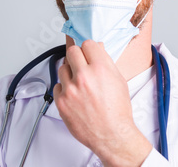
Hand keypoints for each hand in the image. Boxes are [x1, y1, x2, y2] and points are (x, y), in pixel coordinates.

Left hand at [53, 40, 151, 166]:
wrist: (112, 135)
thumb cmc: (117, 111)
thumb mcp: (118, 80)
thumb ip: (106, 62)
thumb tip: (97, 48)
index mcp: (100, 68)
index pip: (87, 43)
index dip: (89, 48)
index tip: (88, 52)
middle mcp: (84, 76)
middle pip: (72, 51)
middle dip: (78, 56)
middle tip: (82, 64)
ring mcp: (71, 89)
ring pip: (63, 67)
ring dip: (70, 72)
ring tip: (80, 83)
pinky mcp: (61, 101)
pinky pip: (58, 86)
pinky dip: (65, 88)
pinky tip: (75, 95)